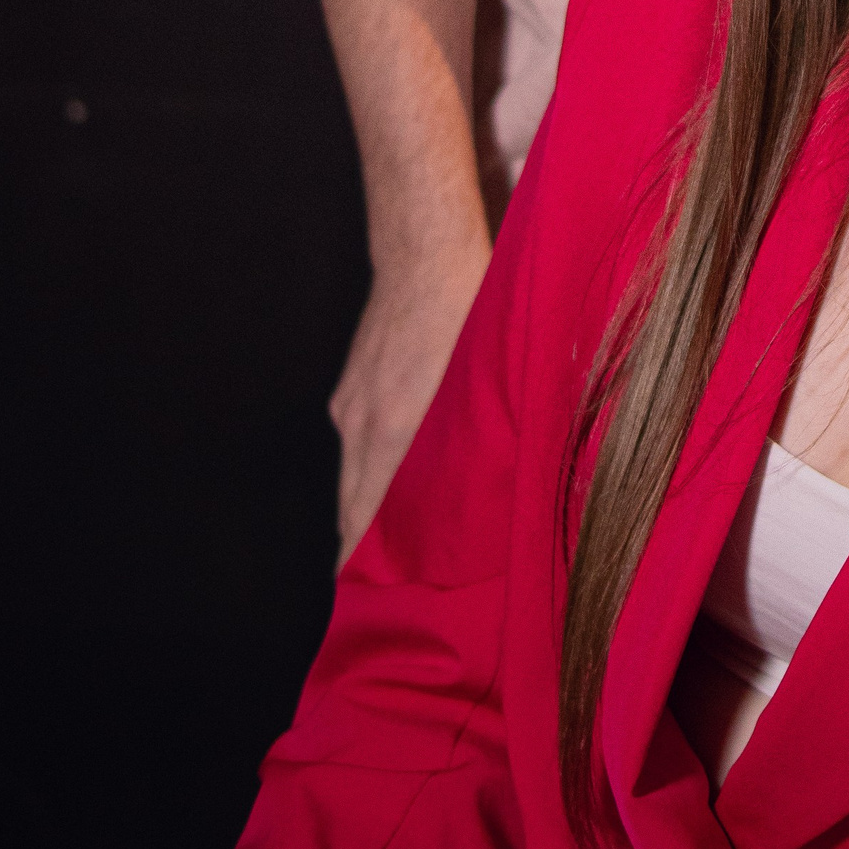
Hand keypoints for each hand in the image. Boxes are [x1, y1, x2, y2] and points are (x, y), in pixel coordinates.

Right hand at [329, 233, 490, 559]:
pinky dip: (366, 466)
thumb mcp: (487, 378)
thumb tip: (500, 482)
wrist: (424, 252)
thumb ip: (481, 434)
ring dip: (363, 507)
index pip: (365, 519)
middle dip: (361, 548)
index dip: (364, 563)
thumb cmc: (467, 311)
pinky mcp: (352, 383)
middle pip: (349, 507)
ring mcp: (350, 403)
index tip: (371, 596)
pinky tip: (389, 472)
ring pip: (350, 474)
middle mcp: (361, 425)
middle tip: (382, 585)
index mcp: (394, 432)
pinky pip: (354, 440)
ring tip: (384, 543)